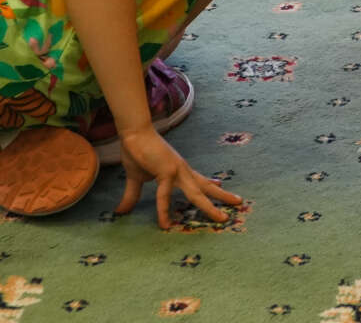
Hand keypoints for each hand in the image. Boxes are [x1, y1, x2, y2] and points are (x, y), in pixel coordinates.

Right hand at [115, 127, 242, 228]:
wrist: (133, 135)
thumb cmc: (137, 153)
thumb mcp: (136, 178)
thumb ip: (132, 195)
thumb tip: (121, 211)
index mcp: (179, 171)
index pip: (199, 180)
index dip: (211, 184)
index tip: (221, 186)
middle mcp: (183, 171)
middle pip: (206, 187)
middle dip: (222, 196)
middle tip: (239, 203)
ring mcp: (177, 171)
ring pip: (197, 193)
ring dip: (210, 206)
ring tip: (222, 217)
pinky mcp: (166, 172)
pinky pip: (165, 196)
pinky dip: (165, 211)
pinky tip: (165, 224)